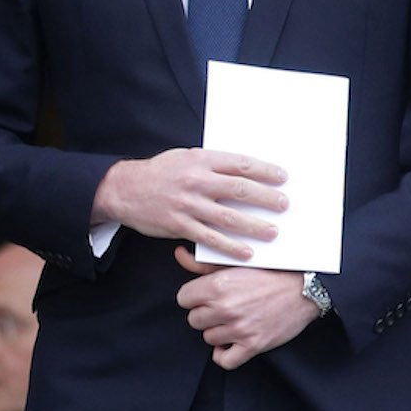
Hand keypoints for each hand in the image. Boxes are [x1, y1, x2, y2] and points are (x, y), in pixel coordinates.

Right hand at [91, 148, 288, 259]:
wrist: (125, 188)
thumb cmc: (161, 171)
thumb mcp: (187, 157)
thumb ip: (213, 164)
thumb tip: (245, 171)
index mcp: (202, 160)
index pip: (240, 164)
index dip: (264, 170)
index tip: (282, 177)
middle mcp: (197, 181)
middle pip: (240, 189)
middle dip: (266, 198)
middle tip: (284, 205)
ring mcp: (188, 204)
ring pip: (228, 217)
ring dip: (254, 226)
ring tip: (273, 232)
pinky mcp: (180, 225)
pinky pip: (210, 238)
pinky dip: (230, 247)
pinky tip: (247, 252)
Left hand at [174, 246, 319, 368]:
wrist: (304, 288)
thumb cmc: (270, 272)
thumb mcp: (235, 263)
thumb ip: (202, 263)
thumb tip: (178, 254)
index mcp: (218, 285)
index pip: (183, 298)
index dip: (194, 296)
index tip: (207, 295)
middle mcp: (225, 308)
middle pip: (194, 319)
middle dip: (207, 313)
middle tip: (224, 306)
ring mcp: (239, 329)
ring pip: (208, 338)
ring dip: (219, 330)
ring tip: (234, 319)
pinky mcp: (252, 345)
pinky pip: (224, 360)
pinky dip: (225, 353)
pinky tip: (233, 341)